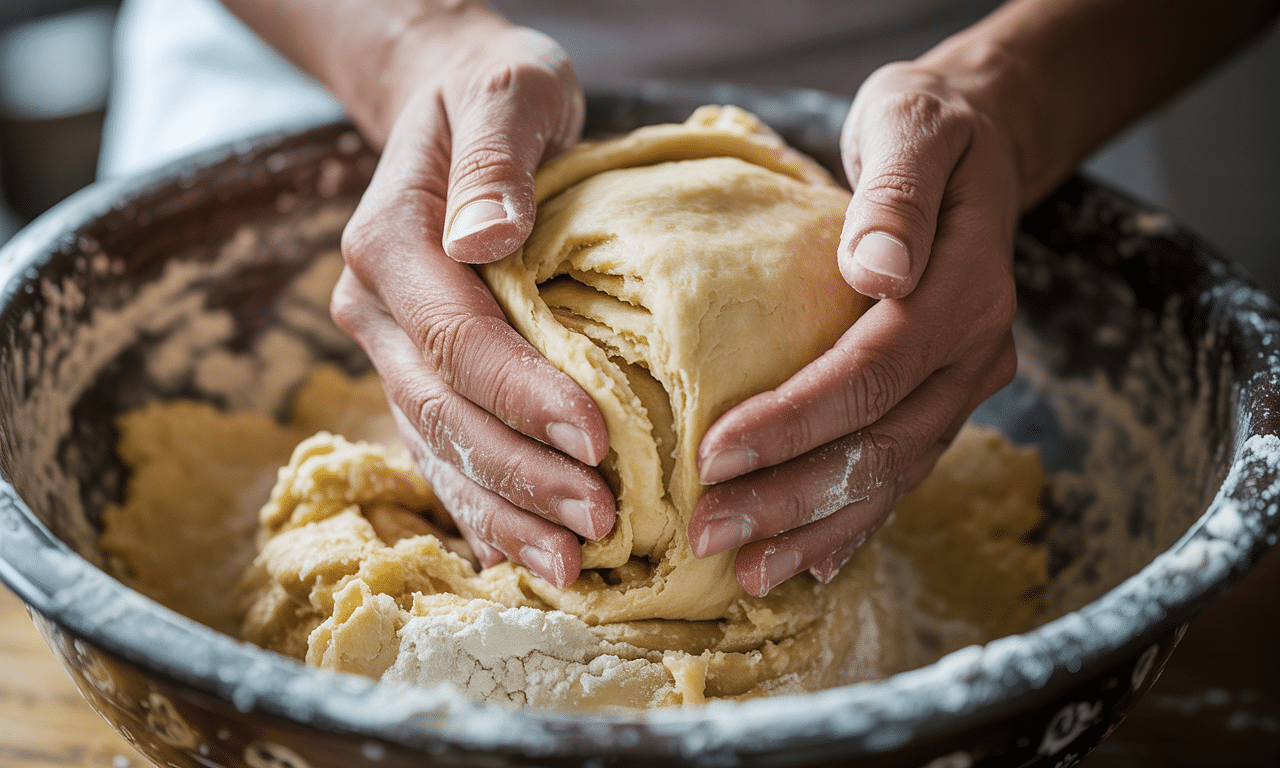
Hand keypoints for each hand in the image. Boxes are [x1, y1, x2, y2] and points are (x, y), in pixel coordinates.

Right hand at [330, 7, 613, 587]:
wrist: (451, 102)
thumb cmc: (493, 93)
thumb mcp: (508, 91)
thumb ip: (495, 159)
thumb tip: (488, 241)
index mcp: (390, 245)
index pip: (457, 339)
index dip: (524, 397)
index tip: (599, 442)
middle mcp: (377, 310)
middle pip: (444, 411)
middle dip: (522, 475)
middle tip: (601, 523)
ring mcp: (392, 351)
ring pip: (439, 449)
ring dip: (504, 513)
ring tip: (573, 567)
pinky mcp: (421, 375)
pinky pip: (446, 452)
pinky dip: (487, 508)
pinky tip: (530, 555)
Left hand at [689, 60, 1020, 596]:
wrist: (976, 147)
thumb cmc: (927, 127)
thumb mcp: (911, 124)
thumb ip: (898, 193)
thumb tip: (876, 269)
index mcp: (966, 288)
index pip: (875, 370)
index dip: (797, 419)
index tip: (714, 453)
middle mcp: (975, 350)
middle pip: (884, 442)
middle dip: (792, 497)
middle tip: (709, 533)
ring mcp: (963, 382)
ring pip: (893, 473)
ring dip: (816, 527)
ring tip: (746, 570)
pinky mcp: (942, 398)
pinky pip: (901, 471)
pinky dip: (854, 522)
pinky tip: (806, 561)